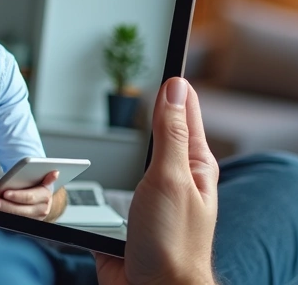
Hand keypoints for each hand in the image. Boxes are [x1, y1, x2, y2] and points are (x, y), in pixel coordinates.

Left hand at [0, 171, 57, 219]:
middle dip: (6, 205)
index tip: (5, 193)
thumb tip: (55, 172)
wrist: (42, 199)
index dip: (16, 195)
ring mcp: (35, 218)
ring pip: (17, 217)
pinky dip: (4, 216)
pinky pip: (14, 222)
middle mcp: (42, 209)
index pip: (29, 197)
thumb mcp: (43, 178)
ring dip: (4, 212)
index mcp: (45, 196)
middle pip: (21, 209)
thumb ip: (47, 177)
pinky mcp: (28, 224)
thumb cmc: (38, 185)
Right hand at [95, 78, 218, 284]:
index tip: (169, 53)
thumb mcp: (171, 177)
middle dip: (155, 107)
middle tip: (152, 79)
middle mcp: (177, 179)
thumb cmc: (172, 244)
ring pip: (139, 159)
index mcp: (194, 165)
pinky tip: (104, 169)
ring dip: (133, 142)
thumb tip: (175, 88)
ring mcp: (154, 200)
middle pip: (163, 132)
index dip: (176, 85)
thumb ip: (170, 133)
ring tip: (134, 114)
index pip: (185, 111)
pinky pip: (117, 190)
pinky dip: (110, 177)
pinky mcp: (129, 220)